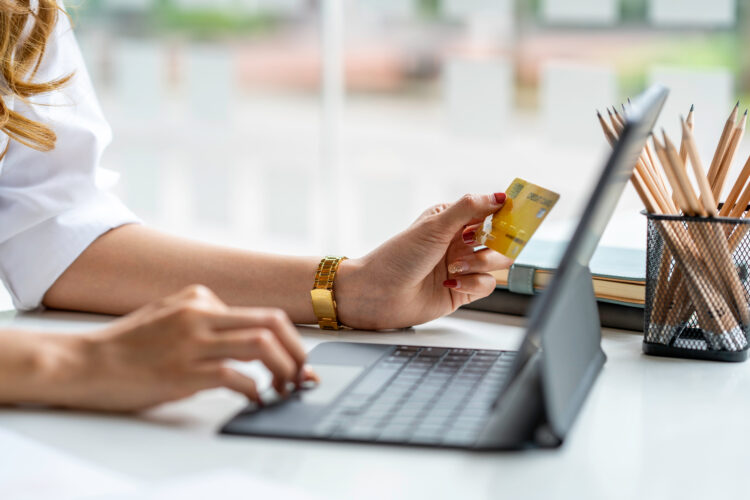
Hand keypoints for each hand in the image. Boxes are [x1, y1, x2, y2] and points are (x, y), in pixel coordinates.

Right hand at [29, 285, 317, 410]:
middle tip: (303, 374)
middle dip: (298, 351)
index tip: (297, 361)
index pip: (262, 314)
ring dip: (284, 369)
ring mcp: (191, 341)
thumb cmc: (126, 345)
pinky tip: (255, 400)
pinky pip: (234, 377)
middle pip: (272, 322)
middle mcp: (200, 314)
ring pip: (261, 345)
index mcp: (199, 297)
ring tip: (286, 389)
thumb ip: (204, 317)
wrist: (83, 363)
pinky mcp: (181, 372)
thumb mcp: (168, 313)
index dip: (289, 340)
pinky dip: (254, 390)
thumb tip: (246, 338)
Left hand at [337, 193, 512, 328]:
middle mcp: (459, 242)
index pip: (489, 211)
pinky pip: (486, 285)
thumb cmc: (398, 256)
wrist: (376, 294)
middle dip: (498, 242)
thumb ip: (469, 208)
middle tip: (488, 244)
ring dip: (480, 264)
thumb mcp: (434, 226)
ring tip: (455, 266)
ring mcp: (462, 267)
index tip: (522, 212)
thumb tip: (499, 196)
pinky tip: (452, 282)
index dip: (506, 212)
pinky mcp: (462, 290)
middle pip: (500, 238)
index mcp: (452, 220)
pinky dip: (473, 283)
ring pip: (496, 262)